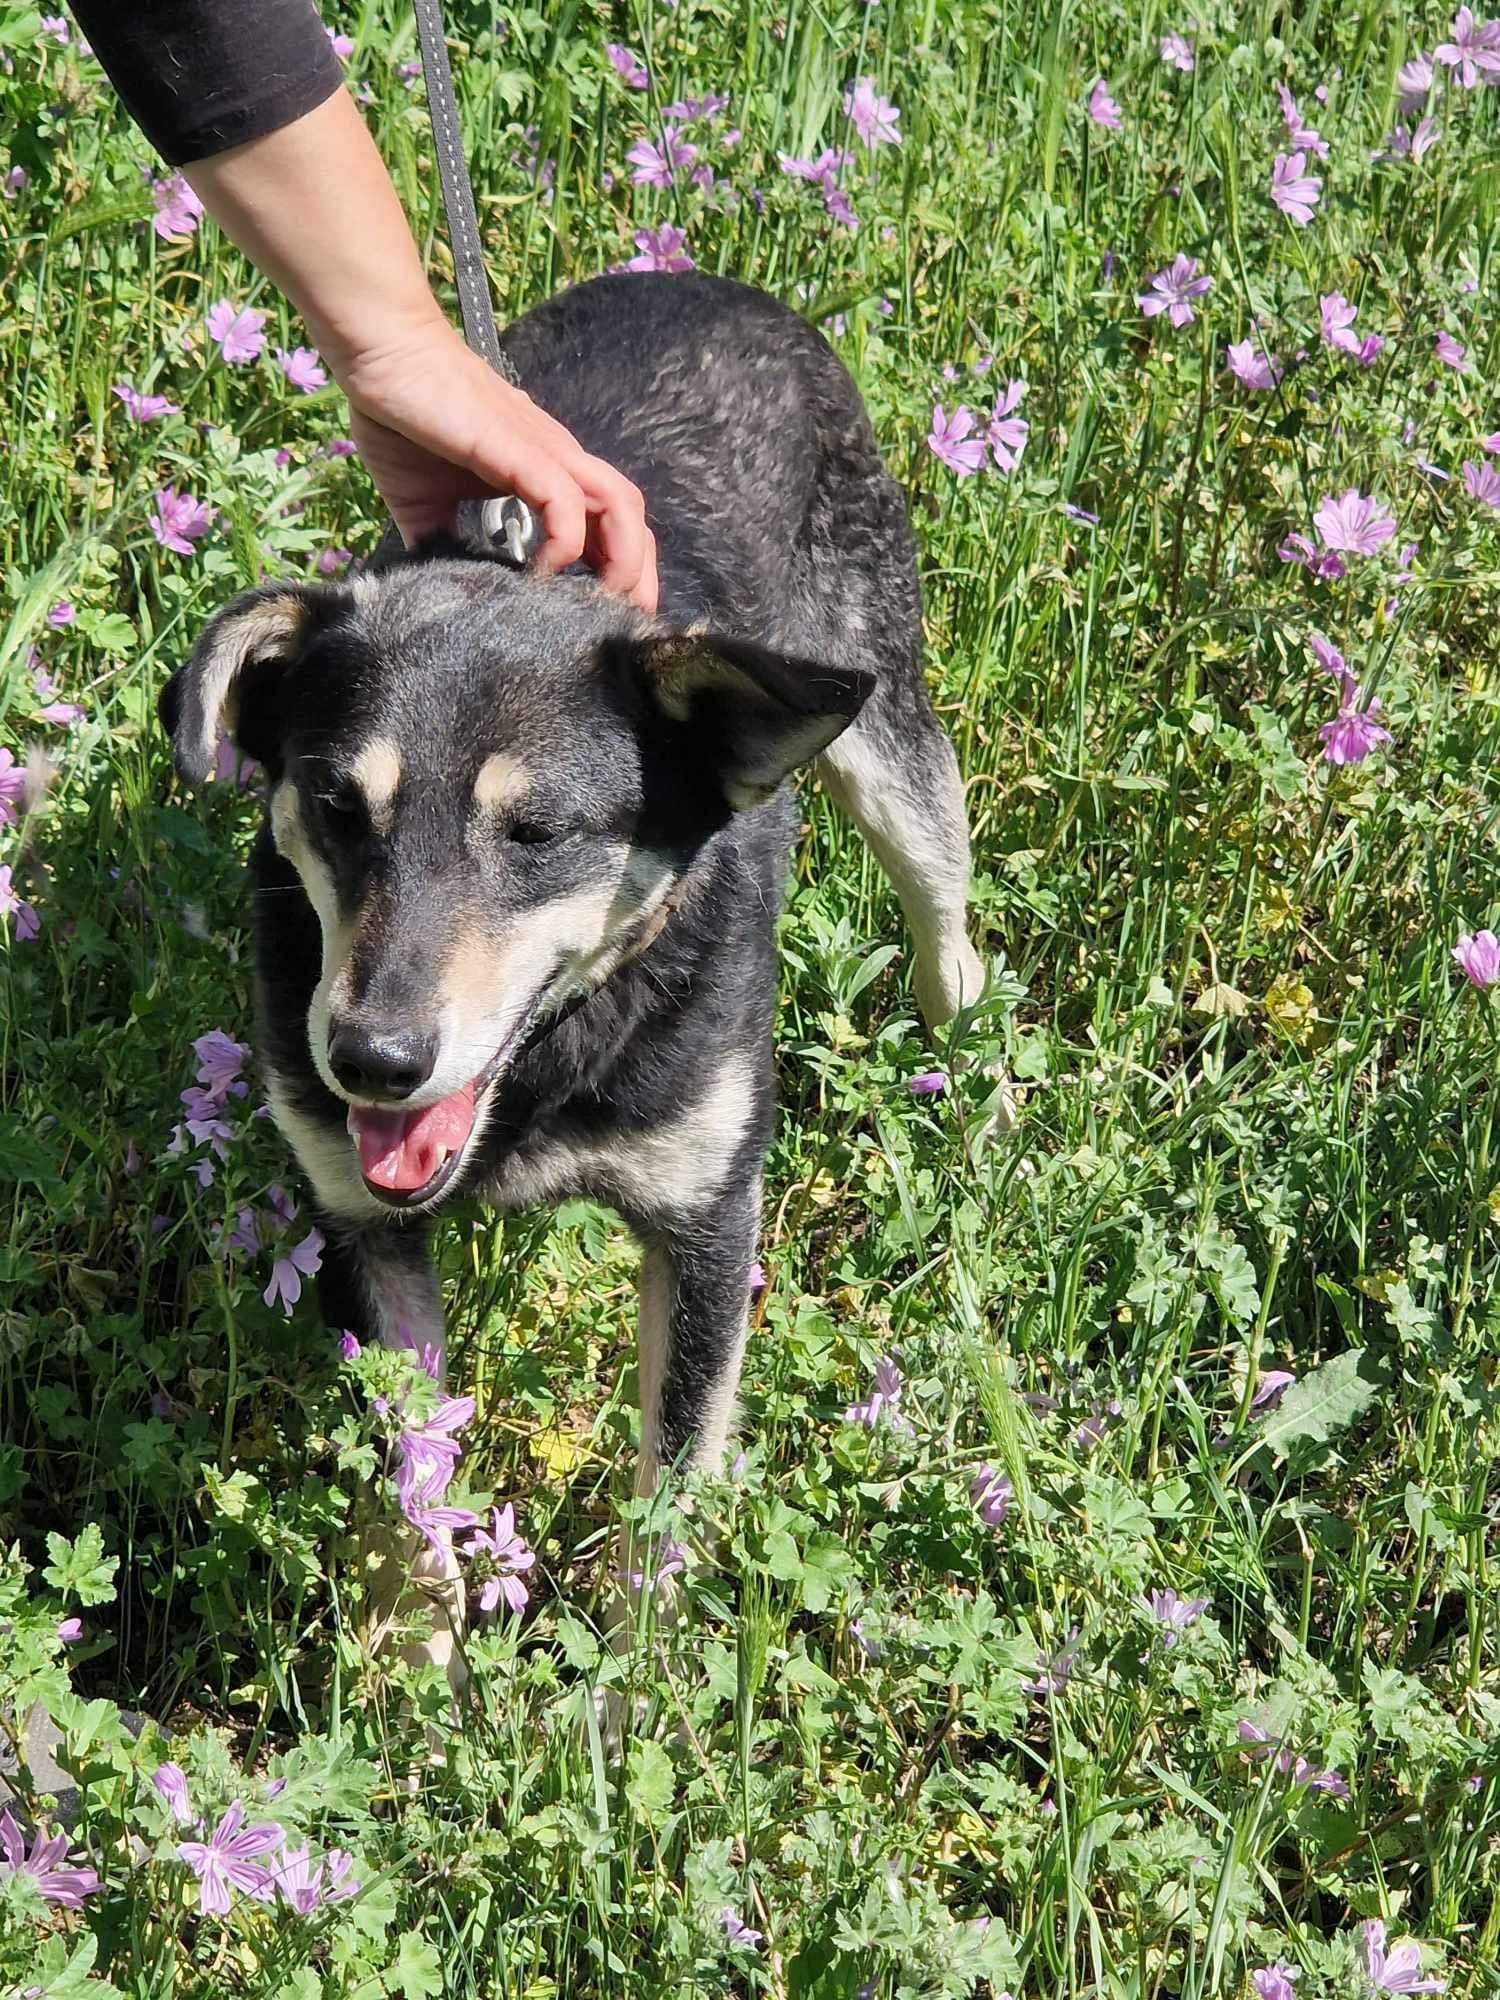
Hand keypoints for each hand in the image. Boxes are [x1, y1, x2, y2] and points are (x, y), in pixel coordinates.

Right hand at [340, 316, 657, 611]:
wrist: (382, 355)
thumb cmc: (403, 418)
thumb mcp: (423, 502)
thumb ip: (442, 542)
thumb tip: (441, 588)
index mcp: (545, 473)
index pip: (609, 524)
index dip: (618, 570)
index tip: (601, 615)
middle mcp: (559, 461)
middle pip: (632, 519)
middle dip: (639, 577)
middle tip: (619, 625)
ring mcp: (545, 452)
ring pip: (621, 506)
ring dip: (622, 562)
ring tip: (595, 606)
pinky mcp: (520, 447)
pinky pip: (566, 500)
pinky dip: (567, 542)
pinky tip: (540, 572)